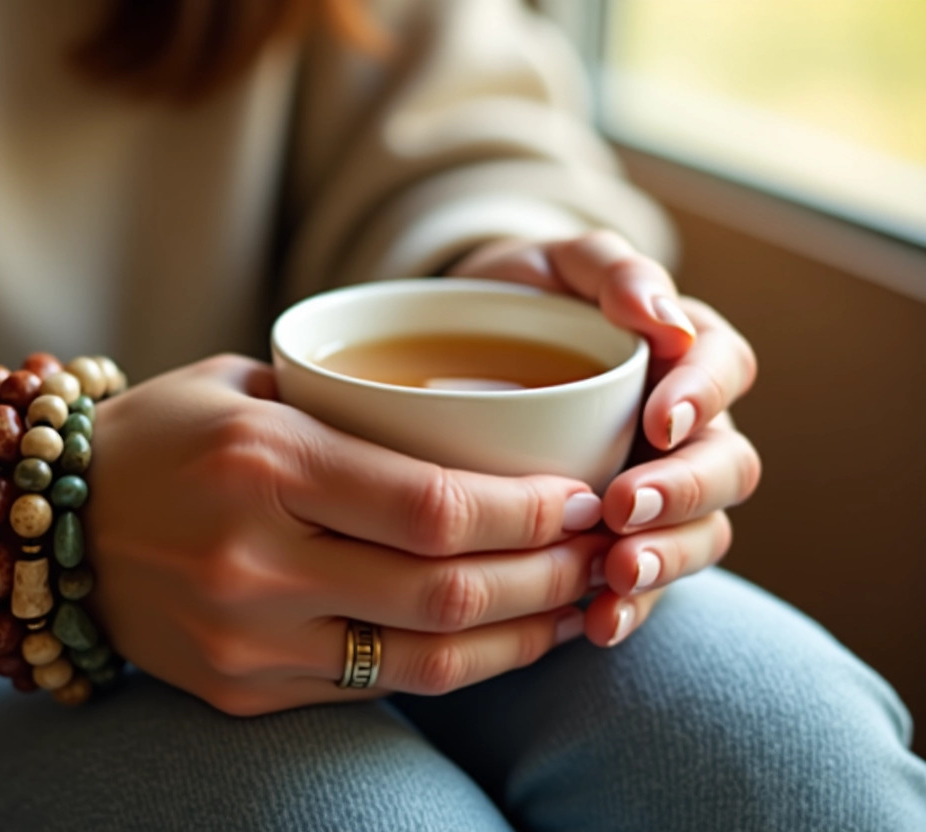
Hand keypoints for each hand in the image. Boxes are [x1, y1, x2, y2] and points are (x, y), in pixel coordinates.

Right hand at [87, 354, 610, 714]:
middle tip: (602, 552)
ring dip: (521, 639)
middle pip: (447, 594)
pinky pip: (376, 690)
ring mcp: (247, 641)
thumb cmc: (159, 436)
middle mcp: (255, 563)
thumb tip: (476, 440)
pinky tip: (499, 643)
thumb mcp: (246, 388)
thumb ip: (350, 413)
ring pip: (426, 662)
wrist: (46, 529)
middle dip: (550, 577)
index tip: (585, 497)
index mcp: (264, 465)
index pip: (435, 508)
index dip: (531, 512)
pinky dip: (454, 668)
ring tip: (577, 608)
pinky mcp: (243, 690)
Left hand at [450, 232, 760, 645]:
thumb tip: (661, 313)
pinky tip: (599, 623)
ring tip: (619, 575)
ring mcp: (655, 488)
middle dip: (684, 491)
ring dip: (668, 558)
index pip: (726, 367)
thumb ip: (609, 268)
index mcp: (682, 353)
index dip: (705, 396)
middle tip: (627, 506)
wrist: (457, 350)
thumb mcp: (554, 263)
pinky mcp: (618, 541)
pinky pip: (645, 583)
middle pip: (727, 465)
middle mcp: (683, 428)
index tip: (661, 419)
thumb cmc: (518, 299)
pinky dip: (631, 607)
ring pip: (700, 533)